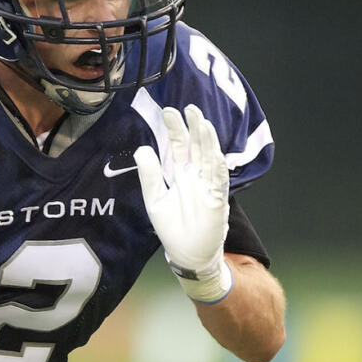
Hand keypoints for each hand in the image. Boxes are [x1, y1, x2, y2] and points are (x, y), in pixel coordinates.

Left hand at [133, 103, 232, 302]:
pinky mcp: (217, 200)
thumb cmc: (172, 228)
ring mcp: (208, 186)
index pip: (178, 147)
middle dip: (192, 128)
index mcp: (180, 175)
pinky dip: (216, 164)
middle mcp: (196, 177)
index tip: (169, 111)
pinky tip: (213, 150)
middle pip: (195, 147)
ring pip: (209, 158)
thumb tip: (143, 149)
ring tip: (202, 122)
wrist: (187, 254)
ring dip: (207, 141)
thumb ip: (150, 175)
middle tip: (188, 108)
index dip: (175, 130)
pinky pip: (218, 179)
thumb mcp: (155, 199)